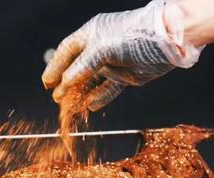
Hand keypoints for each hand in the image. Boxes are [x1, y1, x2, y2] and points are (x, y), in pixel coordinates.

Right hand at [42, 0, 202, 110]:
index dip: (55, 67)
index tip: (46, 83)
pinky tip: (90, 107)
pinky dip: (99, 99)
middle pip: (76, 68)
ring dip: (80, 94)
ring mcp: (112, 63)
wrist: (167, 41)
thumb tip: (63, 86)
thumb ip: (81, 67)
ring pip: (91, 82)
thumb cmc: (133, 36)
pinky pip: (107, 90)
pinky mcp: (125, 76)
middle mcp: (100, 48)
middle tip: (56, 99)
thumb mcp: (102, 49)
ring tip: (70, 107)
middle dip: (65, 84)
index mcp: (91, 35)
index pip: (66, 51)